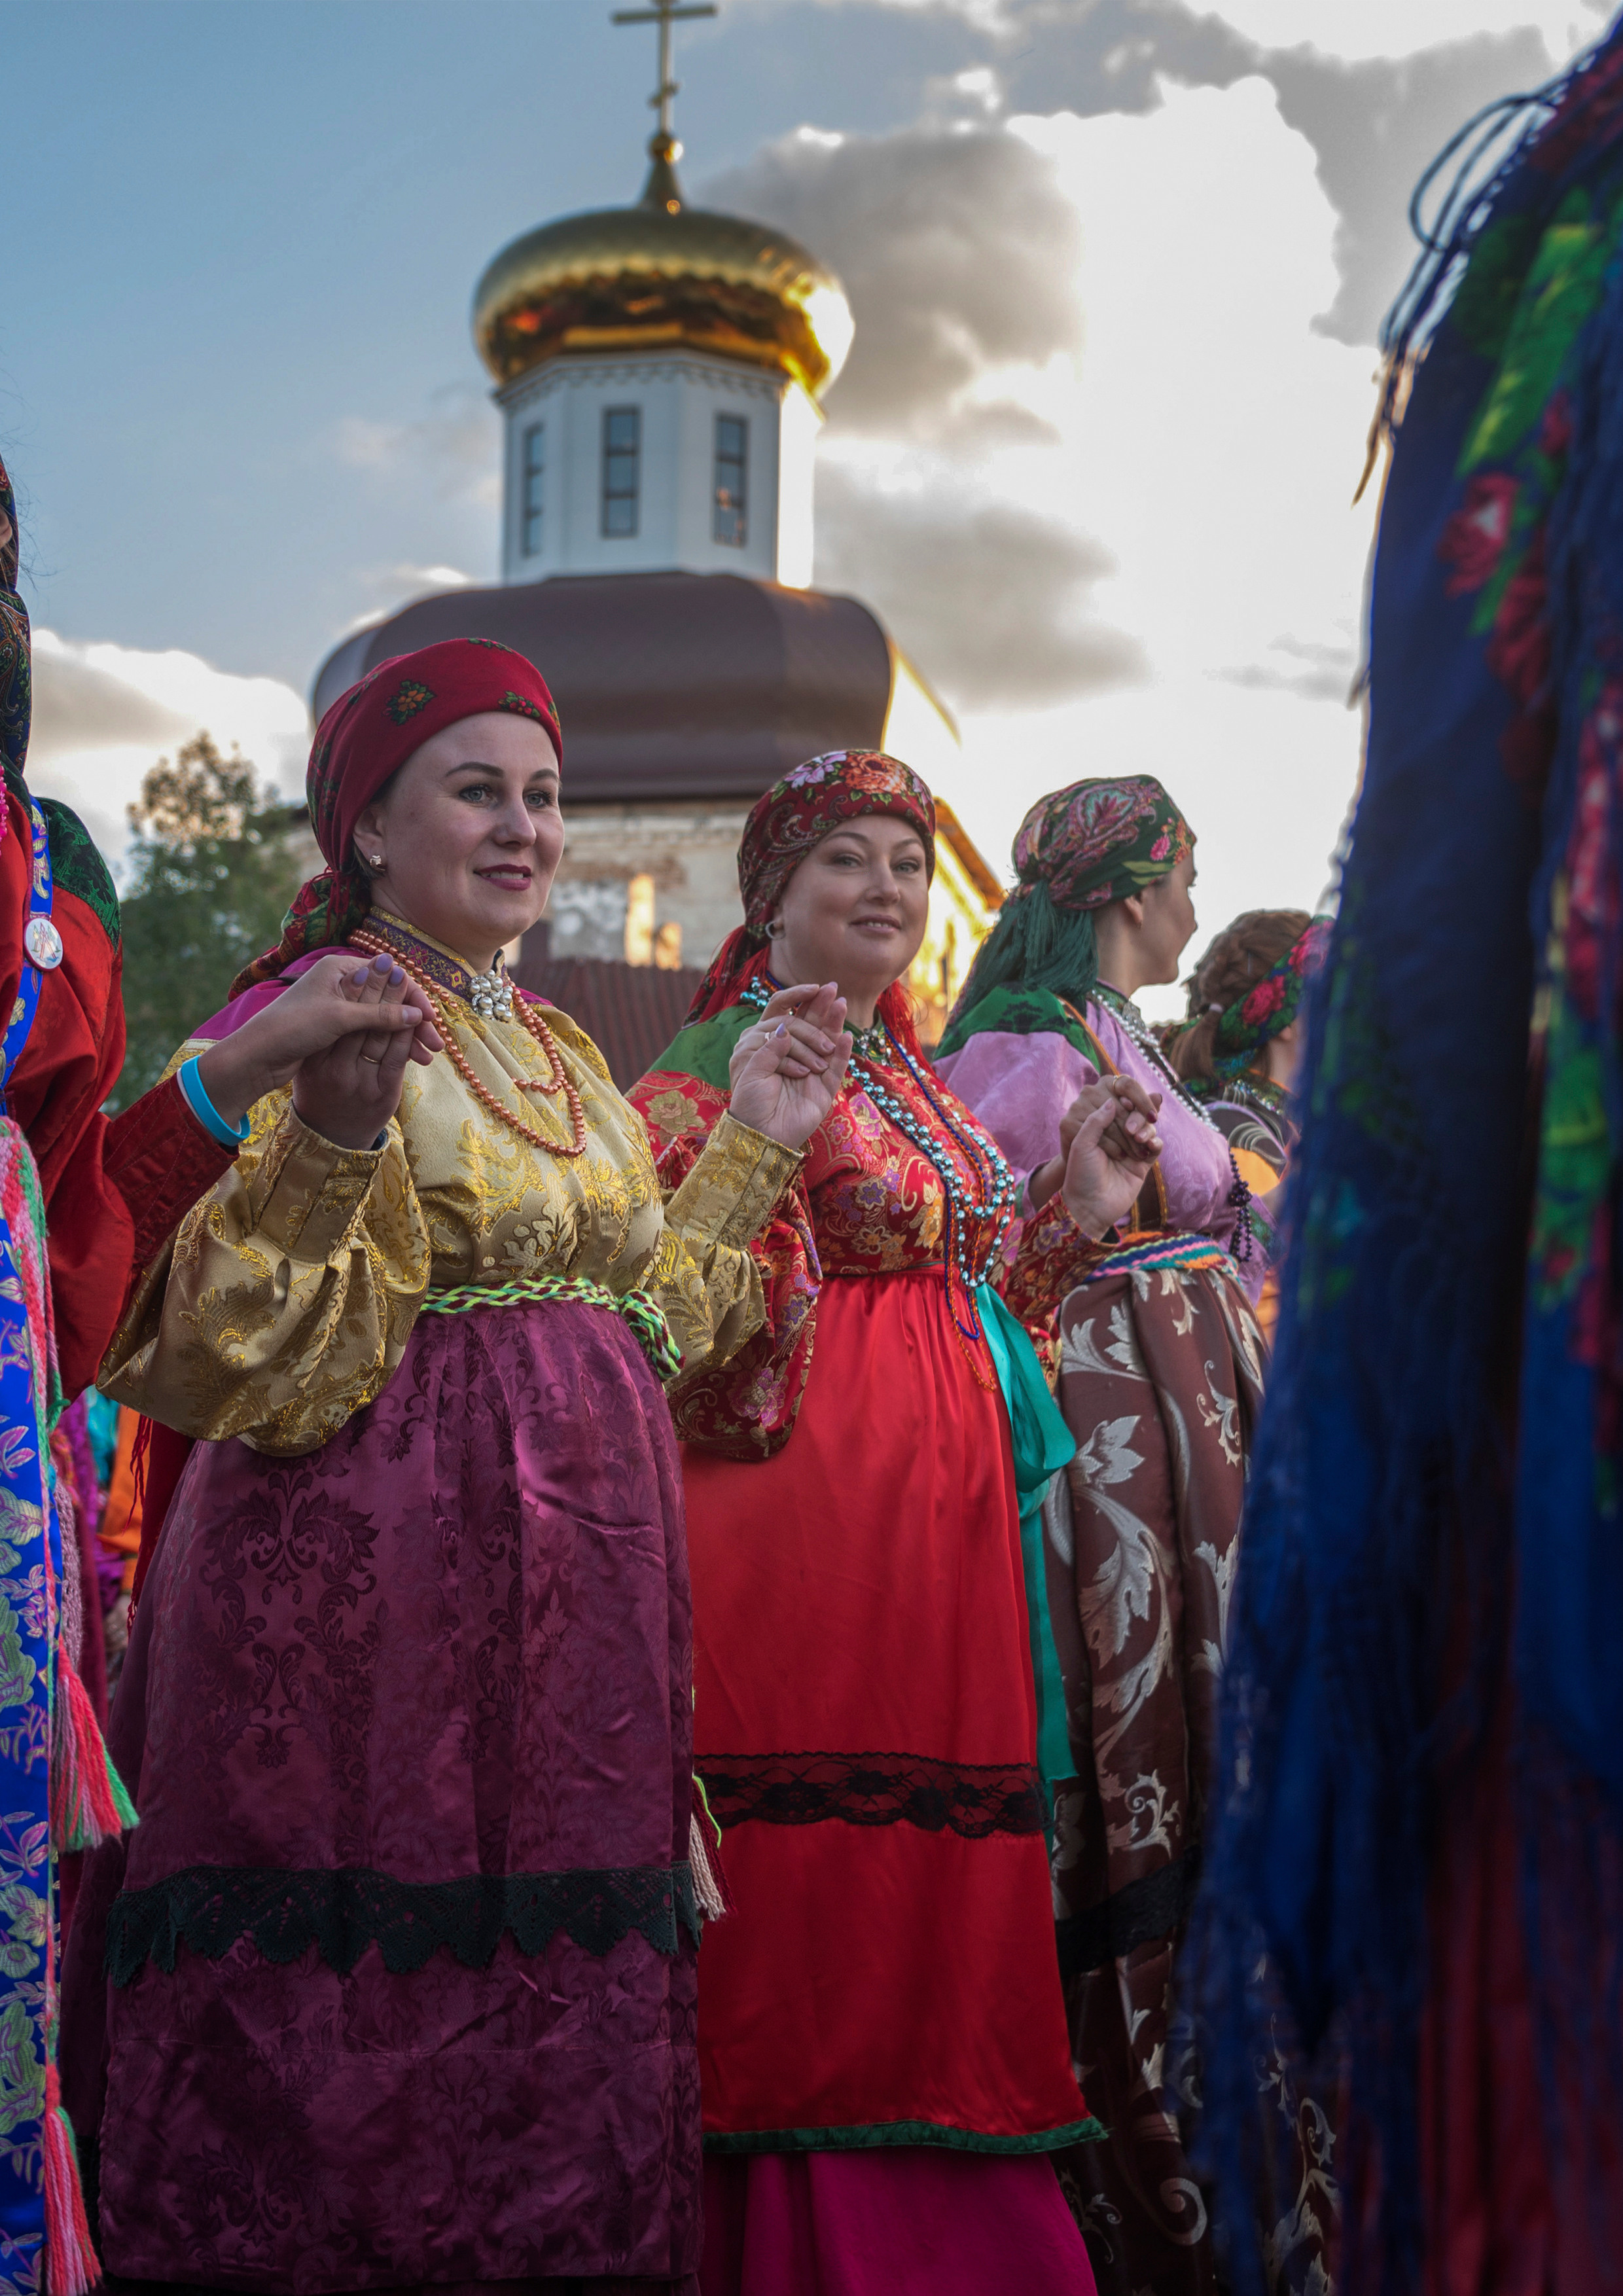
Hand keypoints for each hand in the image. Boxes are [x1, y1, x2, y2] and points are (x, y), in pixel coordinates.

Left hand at [193, 953, 442, 1132]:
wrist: (257, 1056)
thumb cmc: (292, 1027)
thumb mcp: (340, 1018)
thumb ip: (380, 1015)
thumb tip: (416, 1015)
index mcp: (339, 968)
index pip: (390, 977)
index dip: (414, 1000)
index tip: (431, 1024)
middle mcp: (340, 983)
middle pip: (389, 998)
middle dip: (413, 1022)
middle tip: (434, 1046)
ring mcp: (337, 1005)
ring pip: (381, 1017)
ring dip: (404, 1036)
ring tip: (424, 1059)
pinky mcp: (334, 1027)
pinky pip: (370, 1031)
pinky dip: (388, 1043)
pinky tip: (404, 1058)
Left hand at [728, 983, 852, 1151]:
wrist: (759, 1136)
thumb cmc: (749, 1104)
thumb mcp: (751, 1071)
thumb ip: (769, 1049)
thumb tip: (785, 1027)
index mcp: (771, 1048)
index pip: (785, 1017)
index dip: (796, 1000)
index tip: (809, 989)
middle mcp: (793, 1055)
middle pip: (809, 1025)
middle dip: (820, 1006)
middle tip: (832, 988)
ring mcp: (811, 1071)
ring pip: (825, 1042)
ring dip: (833, 1022)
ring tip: (840, 1003)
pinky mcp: (824, 1089)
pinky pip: (836, 1068)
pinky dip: (842, 1052)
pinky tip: (846, 1036)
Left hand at [1029, 1076, 1162, 1207]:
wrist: (1090, 1207)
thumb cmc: (1080, 1175)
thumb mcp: (1082, 1144)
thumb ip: (1095, 1120)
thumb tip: (1111, 1100)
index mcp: (1099, 1128)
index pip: (1116, 1106)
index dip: (1124, 1101)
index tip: (1125, 1103)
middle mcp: (1116, 1136)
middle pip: (1135, 1114)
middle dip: (1136, 1116)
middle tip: (1131, 1129)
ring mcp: (1131, 1149)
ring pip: (1147, 1127)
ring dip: (1146, 1128)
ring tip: (1139, 1137)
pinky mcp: (1143, 1163)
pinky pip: (1156, 1146)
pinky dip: (1156, 1142)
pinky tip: (1150, 1144)